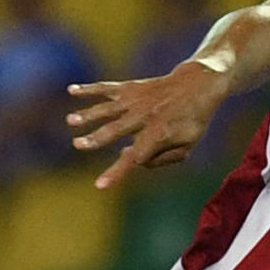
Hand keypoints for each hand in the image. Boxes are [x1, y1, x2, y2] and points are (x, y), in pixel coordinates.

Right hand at [71, 62, 231, 188]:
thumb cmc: (192, 119)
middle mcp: (144, 117)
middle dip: (97, 138)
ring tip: (70, 121)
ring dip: (88, 114)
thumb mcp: (188, 145)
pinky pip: (106, 88)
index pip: (134, 159)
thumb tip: (135, 160)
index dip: (116, 172)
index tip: (99, 185)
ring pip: (108, 109)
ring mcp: (135, 101)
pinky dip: (89, 89)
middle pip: (116, 130)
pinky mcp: (130, 88)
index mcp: (158, 135)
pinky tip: (71, 91)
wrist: (198, 84)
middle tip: (78, 145)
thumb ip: (164, 158)